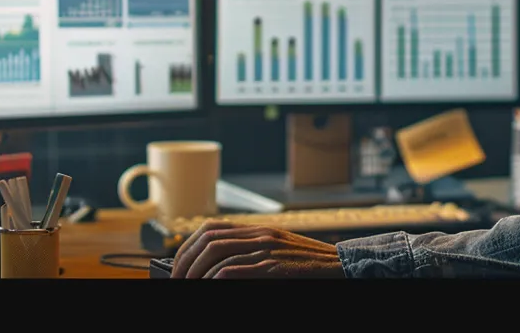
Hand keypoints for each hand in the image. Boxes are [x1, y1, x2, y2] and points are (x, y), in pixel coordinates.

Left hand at [169, 221, 345, 278]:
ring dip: (196, 274)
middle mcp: (259, 235)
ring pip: (217, 255)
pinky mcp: (275, 266)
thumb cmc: (309, 266)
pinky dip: (216, 280)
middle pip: (207, 241)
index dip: (187, 248)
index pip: (209, 229)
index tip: (178, 269)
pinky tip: (210, 288)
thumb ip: (251, 252)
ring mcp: (267, 249)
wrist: (342, 266)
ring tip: (189, 289)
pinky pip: (236, 269)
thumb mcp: (277, 251)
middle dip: (185, 263)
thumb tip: (216, 269)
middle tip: (177, 283)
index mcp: (257, 230)